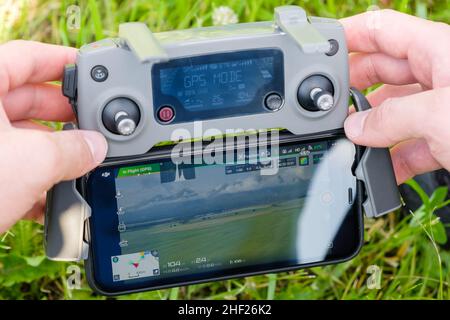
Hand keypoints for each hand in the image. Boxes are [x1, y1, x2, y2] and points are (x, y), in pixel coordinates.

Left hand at [0, 41, 106, 232]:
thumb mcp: (32, 161)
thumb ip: (73, 149)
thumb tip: (94, 147)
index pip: (28, 57)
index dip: (64, 62)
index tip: (90, 72)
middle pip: (28, 99)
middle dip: (64, 116)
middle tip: (92, 128)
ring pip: (22, 137)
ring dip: (54, 154)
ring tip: (78, 167)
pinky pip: (11, 164)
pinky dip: (34, 178)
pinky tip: (52, 198)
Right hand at [341, 10, 449, 183]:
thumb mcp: (439, 115)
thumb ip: (389, 119)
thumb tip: (355, 129)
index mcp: (438, 51)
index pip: (381, 29)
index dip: (348, 34)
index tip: (318, 50)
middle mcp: (438, 75)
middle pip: (381, 73)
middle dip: (353, 90)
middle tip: (328, 108)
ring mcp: (441, 109)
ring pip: (392, 112)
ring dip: (371, 130)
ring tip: (350, 145)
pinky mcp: (447, 139)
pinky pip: (409, 143)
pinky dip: (392, 158)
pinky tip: (378, 171)